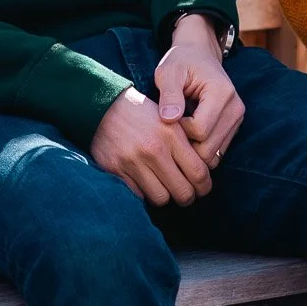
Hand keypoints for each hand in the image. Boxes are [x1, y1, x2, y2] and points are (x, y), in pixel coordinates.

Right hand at [90, 87, 215, 206]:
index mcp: (171, 135)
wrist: (102, 106)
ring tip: (165, 188)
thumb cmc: (140, 114)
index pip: (198, 173)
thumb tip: (202, 173)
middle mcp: (154, 150)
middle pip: (183, 192)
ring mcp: (133, 161)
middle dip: (188, 197)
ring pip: (161, 198)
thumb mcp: (168, 120)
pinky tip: (146, 183)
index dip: (204, 186)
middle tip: (186, 195)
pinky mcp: (116, 170)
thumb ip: (185, 144)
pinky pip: (138, 195)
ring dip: (165, 196)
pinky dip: (144, 193)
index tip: (202, 188)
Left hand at [155, 13, 244, 168]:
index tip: (167, 117)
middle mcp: (236, 108)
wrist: (199, 55)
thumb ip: (169, 95)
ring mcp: (237, 120)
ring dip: (192, 150)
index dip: (178, 130)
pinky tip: (187, 135)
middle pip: (209, 148)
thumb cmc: (181, 62)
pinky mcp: (234, 128)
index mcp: (222, 93)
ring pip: (214, 155)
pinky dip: (200, 150)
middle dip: (185, 146)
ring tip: (178, 131)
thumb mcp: (168, 72)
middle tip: (170, 129)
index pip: (199, 130)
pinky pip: (217, 153)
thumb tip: (169, 119)